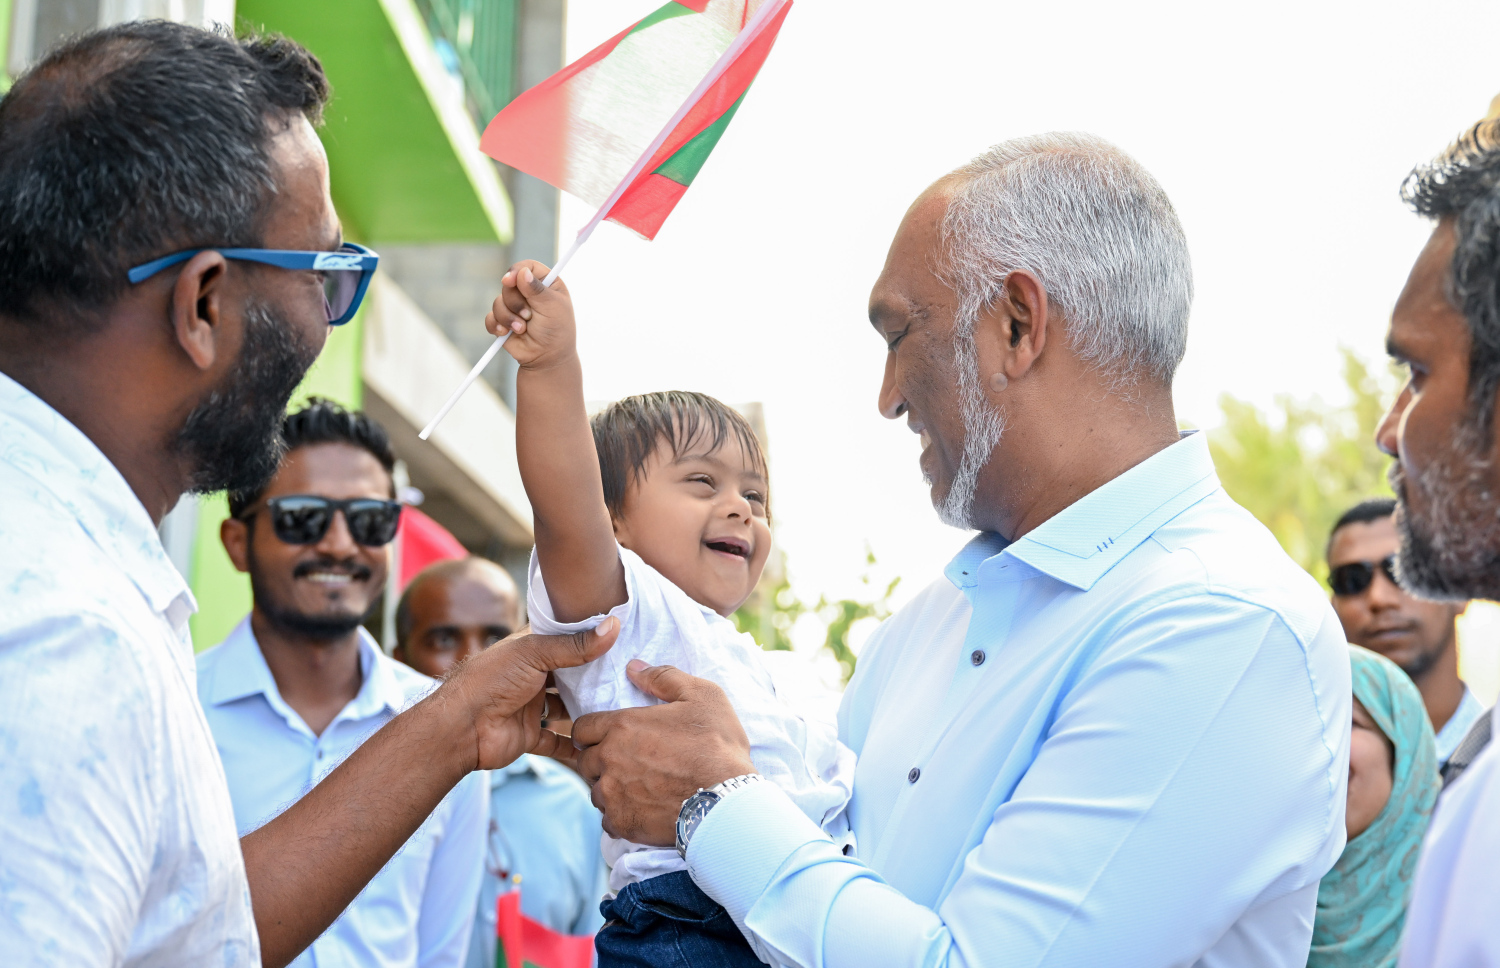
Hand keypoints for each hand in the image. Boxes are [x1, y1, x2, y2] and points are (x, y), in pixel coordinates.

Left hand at [442, 618, 617, 770]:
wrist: (461, 727)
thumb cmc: (491, 681)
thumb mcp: (535, 654)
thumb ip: (575, 645)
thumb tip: (613, 627)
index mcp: (529, 650)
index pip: (563, 639)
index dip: (588, 638)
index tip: (621, 636)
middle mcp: (531, 676)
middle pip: (569, 675)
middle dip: (593, 677)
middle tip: (628, 674)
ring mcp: (530, 707)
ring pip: (565, 708)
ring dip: (586, 709)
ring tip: (619, 707)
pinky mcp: (528, 735)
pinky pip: (555, 742)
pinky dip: (573, 745)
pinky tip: (596, 743)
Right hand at [487, 260, 575, 369]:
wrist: (547, 358)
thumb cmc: (557, 332)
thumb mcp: (552, 308)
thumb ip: (537, 289)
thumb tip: (523, 273)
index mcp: (545, 284)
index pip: (527, 267)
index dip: (516, 271)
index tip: (510, 280)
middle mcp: (528, 293)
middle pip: (508, 284)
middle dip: (515, 302)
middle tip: (529, 316)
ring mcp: (515, 307)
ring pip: (497, 302)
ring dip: (508, 317)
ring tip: (522, 329)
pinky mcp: (503, 321)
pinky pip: (490, 317)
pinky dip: (497, 326)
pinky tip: (506, 334)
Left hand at [568, 659, 755, 846]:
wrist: (726, 799)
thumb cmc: (716, 744)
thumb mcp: (701, 696)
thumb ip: (663, 677)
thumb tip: (634, 667)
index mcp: (622, 726)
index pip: (582, 728)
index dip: (593, 732)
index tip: (607, 737)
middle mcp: (609, 759)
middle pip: (585, 761)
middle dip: (600, 760)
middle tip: (626, 762)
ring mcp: (613, 794)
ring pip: (595, 791)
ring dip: (610, 789)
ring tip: (637, 788)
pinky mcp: (622, 823)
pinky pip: (608, 820)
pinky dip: (620, 815)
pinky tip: (643, 810)